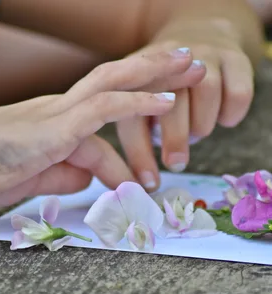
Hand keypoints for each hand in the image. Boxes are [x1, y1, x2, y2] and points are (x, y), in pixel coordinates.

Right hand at [0, 49, 204, 206]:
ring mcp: (59, 112)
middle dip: (156, 66)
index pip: (108, 107)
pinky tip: (167, 102)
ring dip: (156, 74)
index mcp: (60, 117)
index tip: (170, 102)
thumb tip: (94, 178)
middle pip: (117, 76)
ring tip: (192, 67)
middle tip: (190, 60)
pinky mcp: (54, 126)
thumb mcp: (40, 174)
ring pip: (114, 81)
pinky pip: (102, 108)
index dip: (141, 103)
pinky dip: (136, 104)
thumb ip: (69, 172)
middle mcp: (63, 106)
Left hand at [117, 19, 253, 189]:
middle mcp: (167, 63)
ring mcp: (202, 55)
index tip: (150, 183)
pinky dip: (232, 113)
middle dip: (175, 139)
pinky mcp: (233, 57)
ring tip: (198, 132)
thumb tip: (140, 182)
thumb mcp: (142, 103)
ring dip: (202, 124)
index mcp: (137, 78)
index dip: (139, 153)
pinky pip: (239, 91)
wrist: (198, 35)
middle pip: (170, 101)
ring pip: (206, 91)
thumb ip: (137, 134)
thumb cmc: (164, 87)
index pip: (131, 116)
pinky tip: (224, 120)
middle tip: (176, 164)